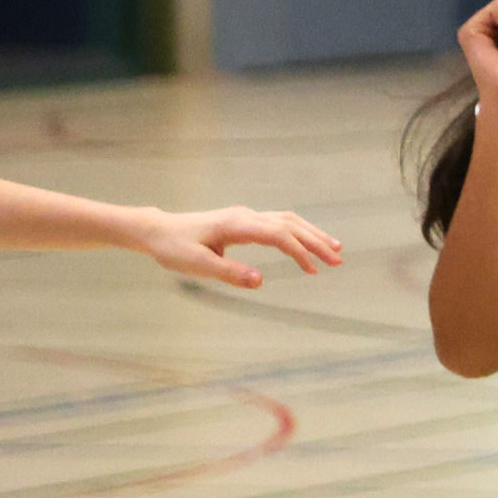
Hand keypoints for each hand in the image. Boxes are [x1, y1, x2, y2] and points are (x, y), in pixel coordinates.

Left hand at [130, 205, 341, 289]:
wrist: (158, 231)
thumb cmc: (174, 248)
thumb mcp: (198, 265)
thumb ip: (230, 273)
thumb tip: (261, 281)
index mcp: (236, 225)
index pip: (278, 234)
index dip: (299, 252)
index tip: (313, 271)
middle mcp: (245, 216)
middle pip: (291, 224)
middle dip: (316, 241)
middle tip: (339, 260)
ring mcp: (246, 216)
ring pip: (289, 220)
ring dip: (312, 234)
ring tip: (335, 249)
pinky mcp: (245, 221)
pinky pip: (280, 222)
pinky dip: (300, 231)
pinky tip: (310, 242)